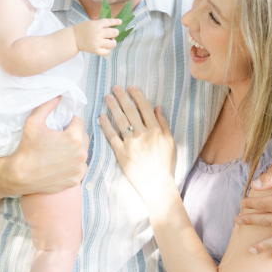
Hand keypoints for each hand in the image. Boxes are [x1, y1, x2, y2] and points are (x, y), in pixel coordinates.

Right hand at [5, 97, 88, 194]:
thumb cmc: (26, 148)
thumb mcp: (33, 122)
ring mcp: (79, 169)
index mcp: (75, 138)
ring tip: (59, 151)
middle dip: (73, 135)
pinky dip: (72, 165)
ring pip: (82, 153)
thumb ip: (47, 106)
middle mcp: (81, 154)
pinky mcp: (75, 180)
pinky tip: (60, 164)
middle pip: (83, 137)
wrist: (20, 176)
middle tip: (58, 138)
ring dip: (74, 150)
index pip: (79, 122)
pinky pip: (79, 168)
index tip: (59, 126)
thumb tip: (58, 96)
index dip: (69, 121)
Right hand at [73, 18, 121, 55]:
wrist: (73, 38)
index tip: (120, 22)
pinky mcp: (96, 50)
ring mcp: (97, 42)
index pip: (110, 22)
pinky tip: (105, 47)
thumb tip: (112, 27)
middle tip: (112, 34)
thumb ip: (101, 24)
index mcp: (97, 24)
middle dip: (115, 32)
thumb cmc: (82, 29)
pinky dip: (107, 50)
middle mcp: (98, 33)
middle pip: (114, 32)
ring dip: (113, 42)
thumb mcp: (91, 23)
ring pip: (113, 43)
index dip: (116, 21)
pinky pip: (107, 52)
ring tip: (109, 41)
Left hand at [98, 85, 175, 199]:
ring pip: (120, 121)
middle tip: (115, 87)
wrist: (156, 184)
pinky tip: (101, 117)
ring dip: (113, 107)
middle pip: (130, 111)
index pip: (144, 108)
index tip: (131, 87)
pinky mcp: (121, 153)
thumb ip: (164, 123)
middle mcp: (142, 135)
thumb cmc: (164, 163)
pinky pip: (112, 137)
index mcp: (155, 130)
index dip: (137, 96)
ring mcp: (131, 144)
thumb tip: (157, 107)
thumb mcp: (169, 141)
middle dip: (122, 97)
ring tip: (107, 97)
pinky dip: (106, 126)